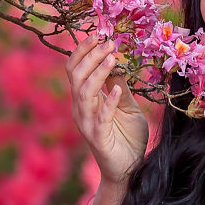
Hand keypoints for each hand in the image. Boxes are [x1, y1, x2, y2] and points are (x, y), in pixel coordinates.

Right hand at [66, 36, 148, 185]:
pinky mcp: (97, 137)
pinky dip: (108, 102)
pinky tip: (118, 90)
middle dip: (90, 55)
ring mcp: (87, 123)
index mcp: (85, 99)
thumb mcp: (127, 106)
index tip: (100, 33)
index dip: (84, 50)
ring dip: (97, 72)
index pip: (75, 68)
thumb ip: (119, 86)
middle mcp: (81, 108)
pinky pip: (100, 116)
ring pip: (83, 92)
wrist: (128, 170)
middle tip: (108, 41)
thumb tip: (117, 61)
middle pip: (75, 75)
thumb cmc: (127, 138)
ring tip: (112, 57)